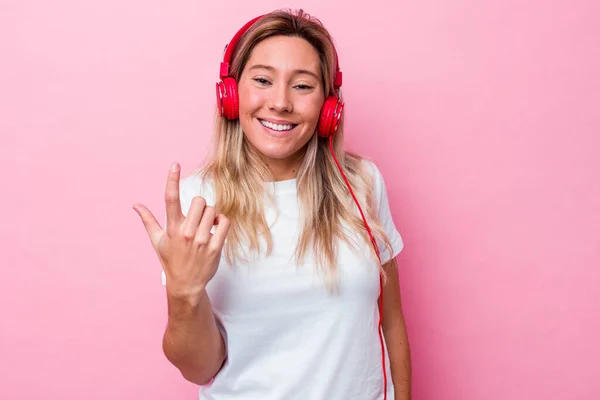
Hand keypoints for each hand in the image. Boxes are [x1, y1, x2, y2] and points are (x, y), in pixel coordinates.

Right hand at [133, 163, 230, 298]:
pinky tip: (217, 227)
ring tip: (206, 226)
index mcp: (172, 228)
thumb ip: (148, 220)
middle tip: (198, 218)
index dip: (172, 180)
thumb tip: (136, 205)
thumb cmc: (171, 260)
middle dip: (200, 206)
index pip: (170, 199)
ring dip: (211, 215)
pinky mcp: (215, 247)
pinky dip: (222, 221)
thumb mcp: (158, 241)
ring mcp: (202, 241)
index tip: (175, 164)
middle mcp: (186, 233)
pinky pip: (224, 222)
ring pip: (213, 211)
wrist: (186, 284)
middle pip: (199, 201)